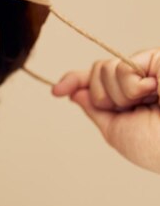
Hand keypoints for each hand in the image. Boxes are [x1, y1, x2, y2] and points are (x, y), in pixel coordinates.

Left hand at [53, 49, 159, 172]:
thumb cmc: (155, 147)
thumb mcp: (115, 130)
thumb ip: (95, 108)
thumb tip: (75, 92)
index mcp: (130, 97)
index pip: (96, 80)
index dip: (74, 81)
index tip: (56, 91)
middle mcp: (139, 79)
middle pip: (97, 71)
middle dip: (103, 96)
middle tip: (129, 109)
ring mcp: (149, 67)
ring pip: (105, 68)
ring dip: (119, 94)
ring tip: (147, 103)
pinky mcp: (158, 59)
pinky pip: (122, 66)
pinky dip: (131, 86)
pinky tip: (154, 92)